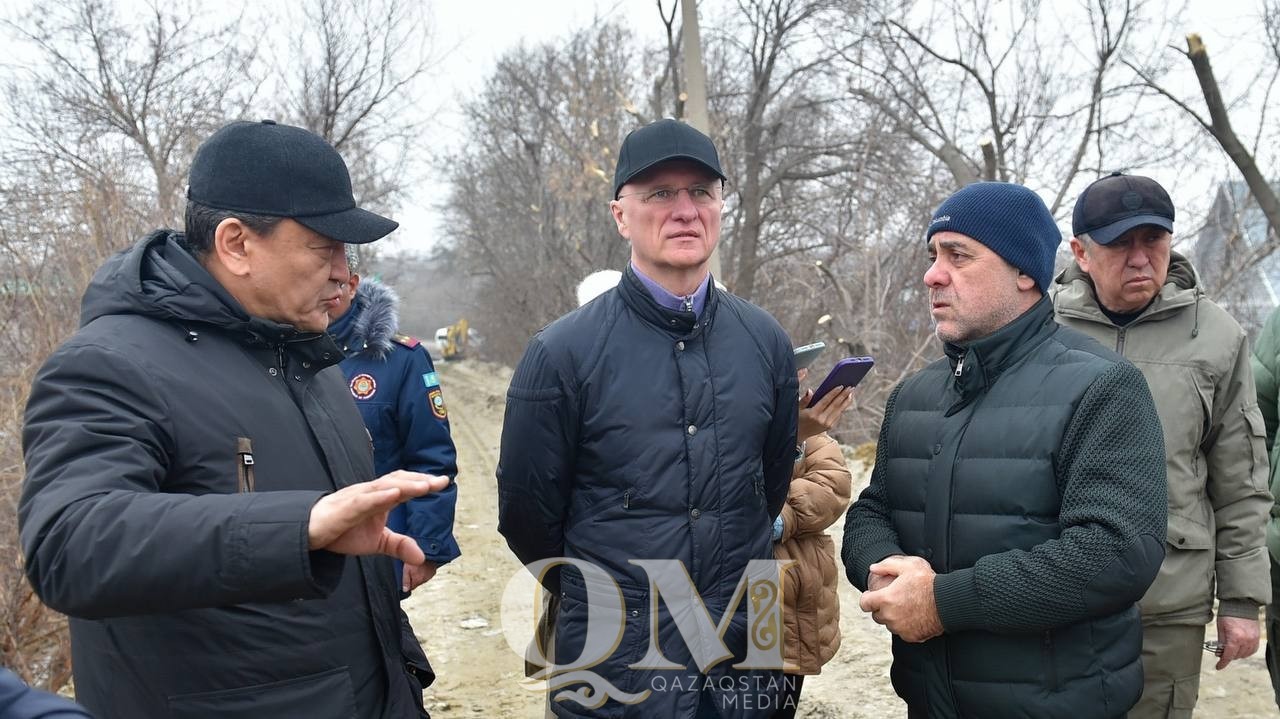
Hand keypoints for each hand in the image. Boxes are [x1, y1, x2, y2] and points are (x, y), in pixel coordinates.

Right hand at [308, 471, 448, 565]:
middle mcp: (372, 493)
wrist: (311, 534)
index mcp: (381, 499)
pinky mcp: (345, 507)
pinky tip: (394, 494)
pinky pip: (365, 499)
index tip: (444, 482)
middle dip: (420, 480)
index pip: (405, 486)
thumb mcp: (377, 542)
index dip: (424, 483)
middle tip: (441, 481)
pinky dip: (380, 496)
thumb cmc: (343, 532)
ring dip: (406, 485)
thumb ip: (399, 546)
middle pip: (399, 481)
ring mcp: (358, 498)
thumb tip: (422, 558)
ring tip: (426, 486)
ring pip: (384, 487)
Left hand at [403, 560, 438, 592]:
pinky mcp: (434, 572)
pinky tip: (423, 566)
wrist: (426, 552)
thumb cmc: (414, 560)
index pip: (412, 587)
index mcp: (417, 580)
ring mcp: (430, 576)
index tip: (407, 576)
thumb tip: (405, 590)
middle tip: (412, 569)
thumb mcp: (406, 569)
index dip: (409, 583)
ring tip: (418, 567)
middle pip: (418, 583)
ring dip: (421, 575)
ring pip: (423, 579)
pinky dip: (426, 572)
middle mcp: (424, 580)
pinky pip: (428, 574)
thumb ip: (406, 581)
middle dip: (415, 578)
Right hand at [797, 386, 854, 441]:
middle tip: (850, 387)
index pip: (825, 401)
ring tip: (851, 393)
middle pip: (835, 405)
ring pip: (839, 410)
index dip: (834, 393)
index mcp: (813, 414)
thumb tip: (810, 390)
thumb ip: (804, 400)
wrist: (800, 434)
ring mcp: (827, 424)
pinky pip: (838, 415)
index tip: (841, 386)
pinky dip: (842, 407)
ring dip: (846, 401)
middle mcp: (821, 420)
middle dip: (843, 395)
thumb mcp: (797, 408)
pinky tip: (846, 400)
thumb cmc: (798, 418)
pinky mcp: (830, 426)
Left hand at [859, 555, 942, 642]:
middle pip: (876, 615)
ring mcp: (900, 628)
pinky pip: (902, 632)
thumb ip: (887, 566)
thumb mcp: (908, 566)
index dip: (867, 599)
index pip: (864, 603)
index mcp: (885, 599)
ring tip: (906, 606)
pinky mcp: (911, 636)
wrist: (948, 601)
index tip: (872, 596)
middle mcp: (890, 616)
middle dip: (881, 608)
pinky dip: (905, 626)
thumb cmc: (928, 582)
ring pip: (889, 624)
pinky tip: (914, 616)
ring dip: (893, 617)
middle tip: (894, 599)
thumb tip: (873, 568)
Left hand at [1214, 615, 1260, 669]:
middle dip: (1228, 656)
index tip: (1218, 667)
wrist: (1241, 604)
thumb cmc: (1228, 614)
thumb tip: (1219, 652)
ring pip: (1245, 654)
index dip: (1222, 663)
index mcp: (1235, 638)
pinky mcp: (1257, 637)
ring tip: (1230, 649)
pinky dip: (1246, 651)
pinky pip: (1252, 650)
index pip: (1228, 655)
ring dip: (1237, 654)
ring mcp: (1253, 639)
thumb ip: (1221, 641)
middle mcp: (1246, 640)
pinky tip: (1240, 648)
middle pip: (1236, 656)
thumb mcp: (1220, 627)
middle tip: (1221, 652)